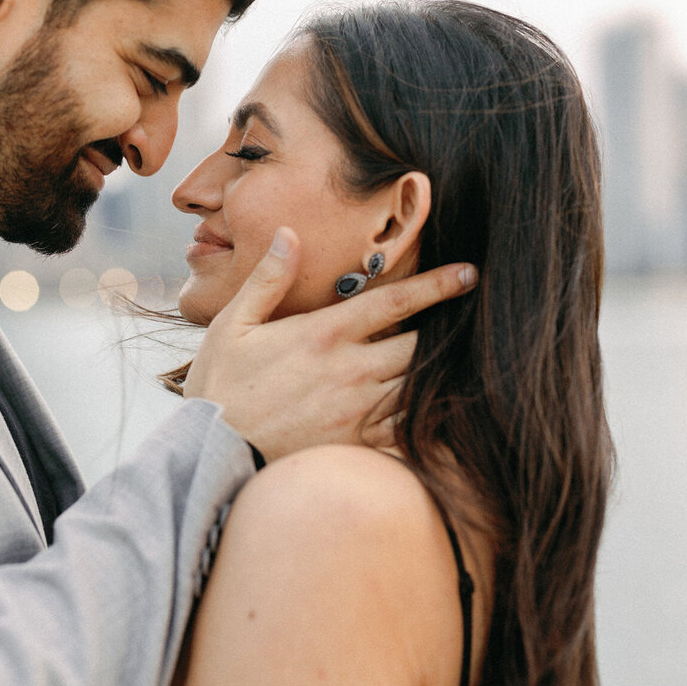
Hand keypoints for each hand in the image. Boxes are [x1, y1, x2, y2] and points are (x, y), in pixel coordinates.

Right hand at [183, 227, 477, 460]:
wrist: (214, 451)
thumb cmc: (220, 386)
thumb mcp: (232, 324)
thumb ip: (267, 279)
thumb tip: (289, 234)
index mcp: (324, 334)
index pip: (395, 302)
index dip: (437, 285)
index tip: (470, 273)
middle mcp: (350, 370)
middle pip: (421, 346)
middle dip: (449, 332)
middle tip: (472, 321)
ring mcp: (358, 411)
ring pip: (420, 387)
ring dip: (441, 372)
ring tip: (466, 361)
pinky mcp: (356, 444)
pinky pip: (407, 430)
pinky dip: (427, 417)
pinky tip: (440, 410)